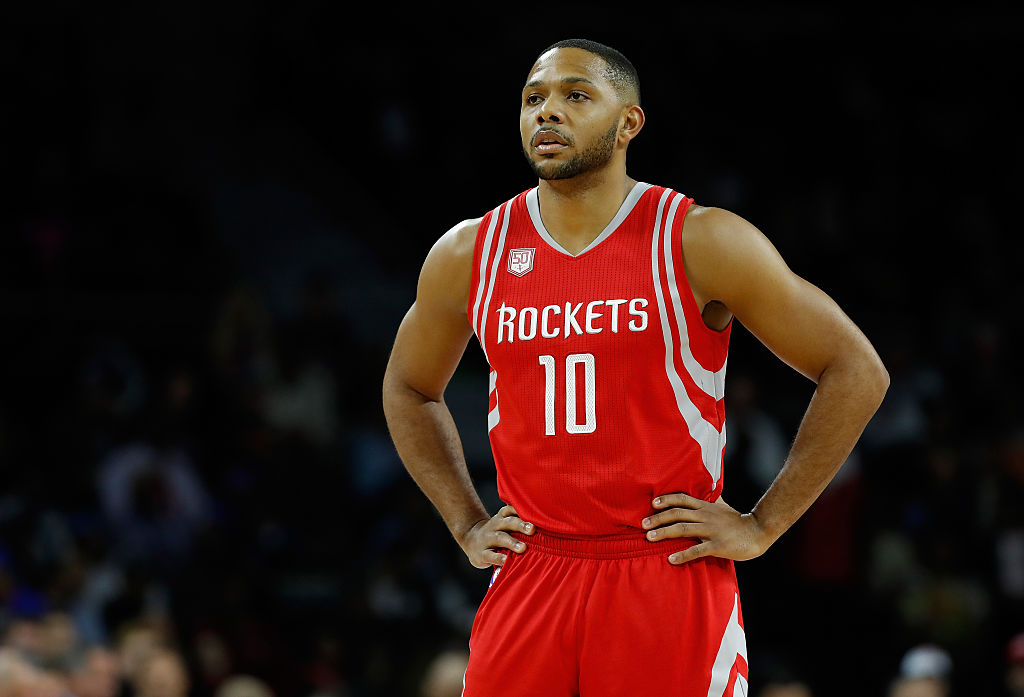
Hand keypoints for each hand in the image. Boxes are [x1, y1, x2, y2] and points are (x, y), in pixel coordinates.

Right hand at [458, 505, 535, 568]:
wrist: (470, 540)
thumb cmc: (497, 532)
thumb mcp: (505, 524)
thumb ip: (520, 522)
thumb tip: (546, 524)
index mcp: (502, 517)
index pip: (511, 509)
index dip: (521, 510)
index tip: (534, 512)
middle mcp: (495, 525)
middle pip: (508, 522)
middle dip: (520, 525)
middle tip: (532, 529)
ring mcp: (487, 539)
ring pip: (500, 538)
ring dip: (512, 542)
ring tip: (523, 548)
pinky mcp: (482, 553)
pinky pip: (490, 555)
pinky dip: (499, 558)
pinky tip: (507, 561)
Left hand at [641, 492, 771, 564]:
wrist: (758, 531)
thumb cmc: (739, 521)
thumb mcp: (723, 507)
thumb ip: (711, 501)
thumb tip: (706, 492)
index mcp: (706, 507)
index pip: (682, 499)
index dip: (667, 500)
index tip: (653, 504)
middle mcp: (705, 516)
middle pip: (677, 514)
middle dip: (658, 518)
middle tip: (643, 524)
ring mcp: (711, 530)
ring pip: (682, 529)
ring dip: (664, 533)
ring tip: (649, 538)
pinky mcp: (717, 545)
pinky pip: (696, 550)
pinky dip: (682, 555)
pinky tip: (670, 559)